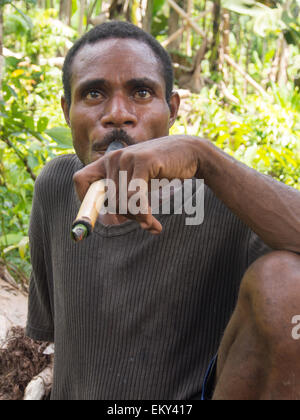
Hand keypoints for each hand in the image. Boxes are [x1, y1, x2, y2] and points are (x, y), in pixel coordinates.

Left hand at [73, 135, 202, 233]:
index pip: (80, 179)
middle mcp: (113, 157)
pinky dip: (142, 214)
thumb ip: (123, 197)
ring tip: (150, 223)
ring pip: (121, 201)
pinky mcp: (142, 162)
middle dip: (124, 215)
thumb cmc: (161, 171)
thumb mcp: (138, 183)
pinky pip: (134, 197)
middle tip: (141, 220)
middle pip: (106, 199)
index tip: (100, 216)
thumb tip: (111, 221)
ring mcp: (127, 158)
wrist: (189, 153)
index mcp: (107, 161)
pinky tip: (152, 223)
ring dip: (137, 218)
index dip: (84, 201)